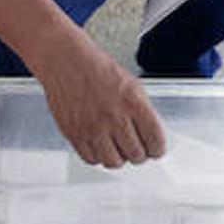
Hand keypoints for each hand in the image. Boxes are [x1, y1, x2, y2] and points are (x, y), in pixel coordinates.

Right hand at [30, 40, 164, 167]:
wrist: (66, 61)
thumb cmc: (97, 69)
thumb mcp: (131, 85)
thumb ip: (142, 111)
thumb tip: (150, 135)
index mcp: (133, 103)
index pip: (155, 140)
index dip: (157, 149)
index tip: (155, 150)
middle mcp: (114, 118)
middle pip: (136, 155)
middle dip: (139, 154)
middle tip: (136, 150)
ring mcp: (93, 128)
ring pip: (114, 162)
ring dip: (119, 158)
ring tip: (117, 149)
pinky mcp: (75, 134)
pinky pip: (91, 159)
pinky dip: (98, 156)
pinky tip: (100, 146)